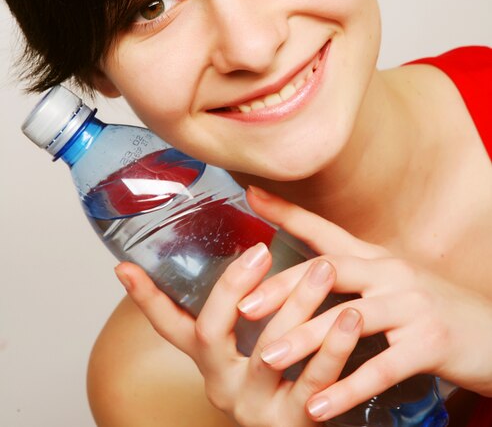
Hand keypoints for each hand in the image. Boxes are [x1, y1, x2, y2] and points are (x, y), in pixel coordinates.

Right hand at [114, 242, 362, 426]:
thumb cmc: (281, 374)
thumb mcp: (252, 343)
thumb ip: (243, 308)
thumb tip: (237, 257)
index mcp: (208, 359)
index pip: (168, 325)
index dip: (145, 298)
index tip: (124, 267)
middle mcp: (220, 383)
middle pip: (213, 331)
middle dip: (234, 287)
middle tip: (262, 249)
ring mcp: (253, 405)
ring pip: (269, 351)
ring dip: (297, 306)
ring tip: (324, 268)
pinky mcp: (292, 424)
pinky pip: (313, 382)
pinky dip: (333, 348)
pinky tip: (350, 317)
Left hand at [239, 187, 491, 421]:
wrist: (491, 330)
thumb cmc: (427, 304)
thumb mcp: (388, 277)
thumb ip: (348, 269)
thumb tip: (307, 265)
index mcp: (375, 257)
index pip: (325, 231)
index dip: (288, 212)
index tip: (251, 195)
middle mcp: (390, 272)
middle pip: (329, 272)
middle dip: (284, 288)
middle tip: (244, 306)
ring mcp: (411, 305)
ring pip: (349, 320)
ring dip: (306, 341)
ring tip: (268, 360)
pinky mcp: (430, 343)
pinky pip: (382, 367)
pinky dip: (347, 387)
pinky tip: (318, 405)